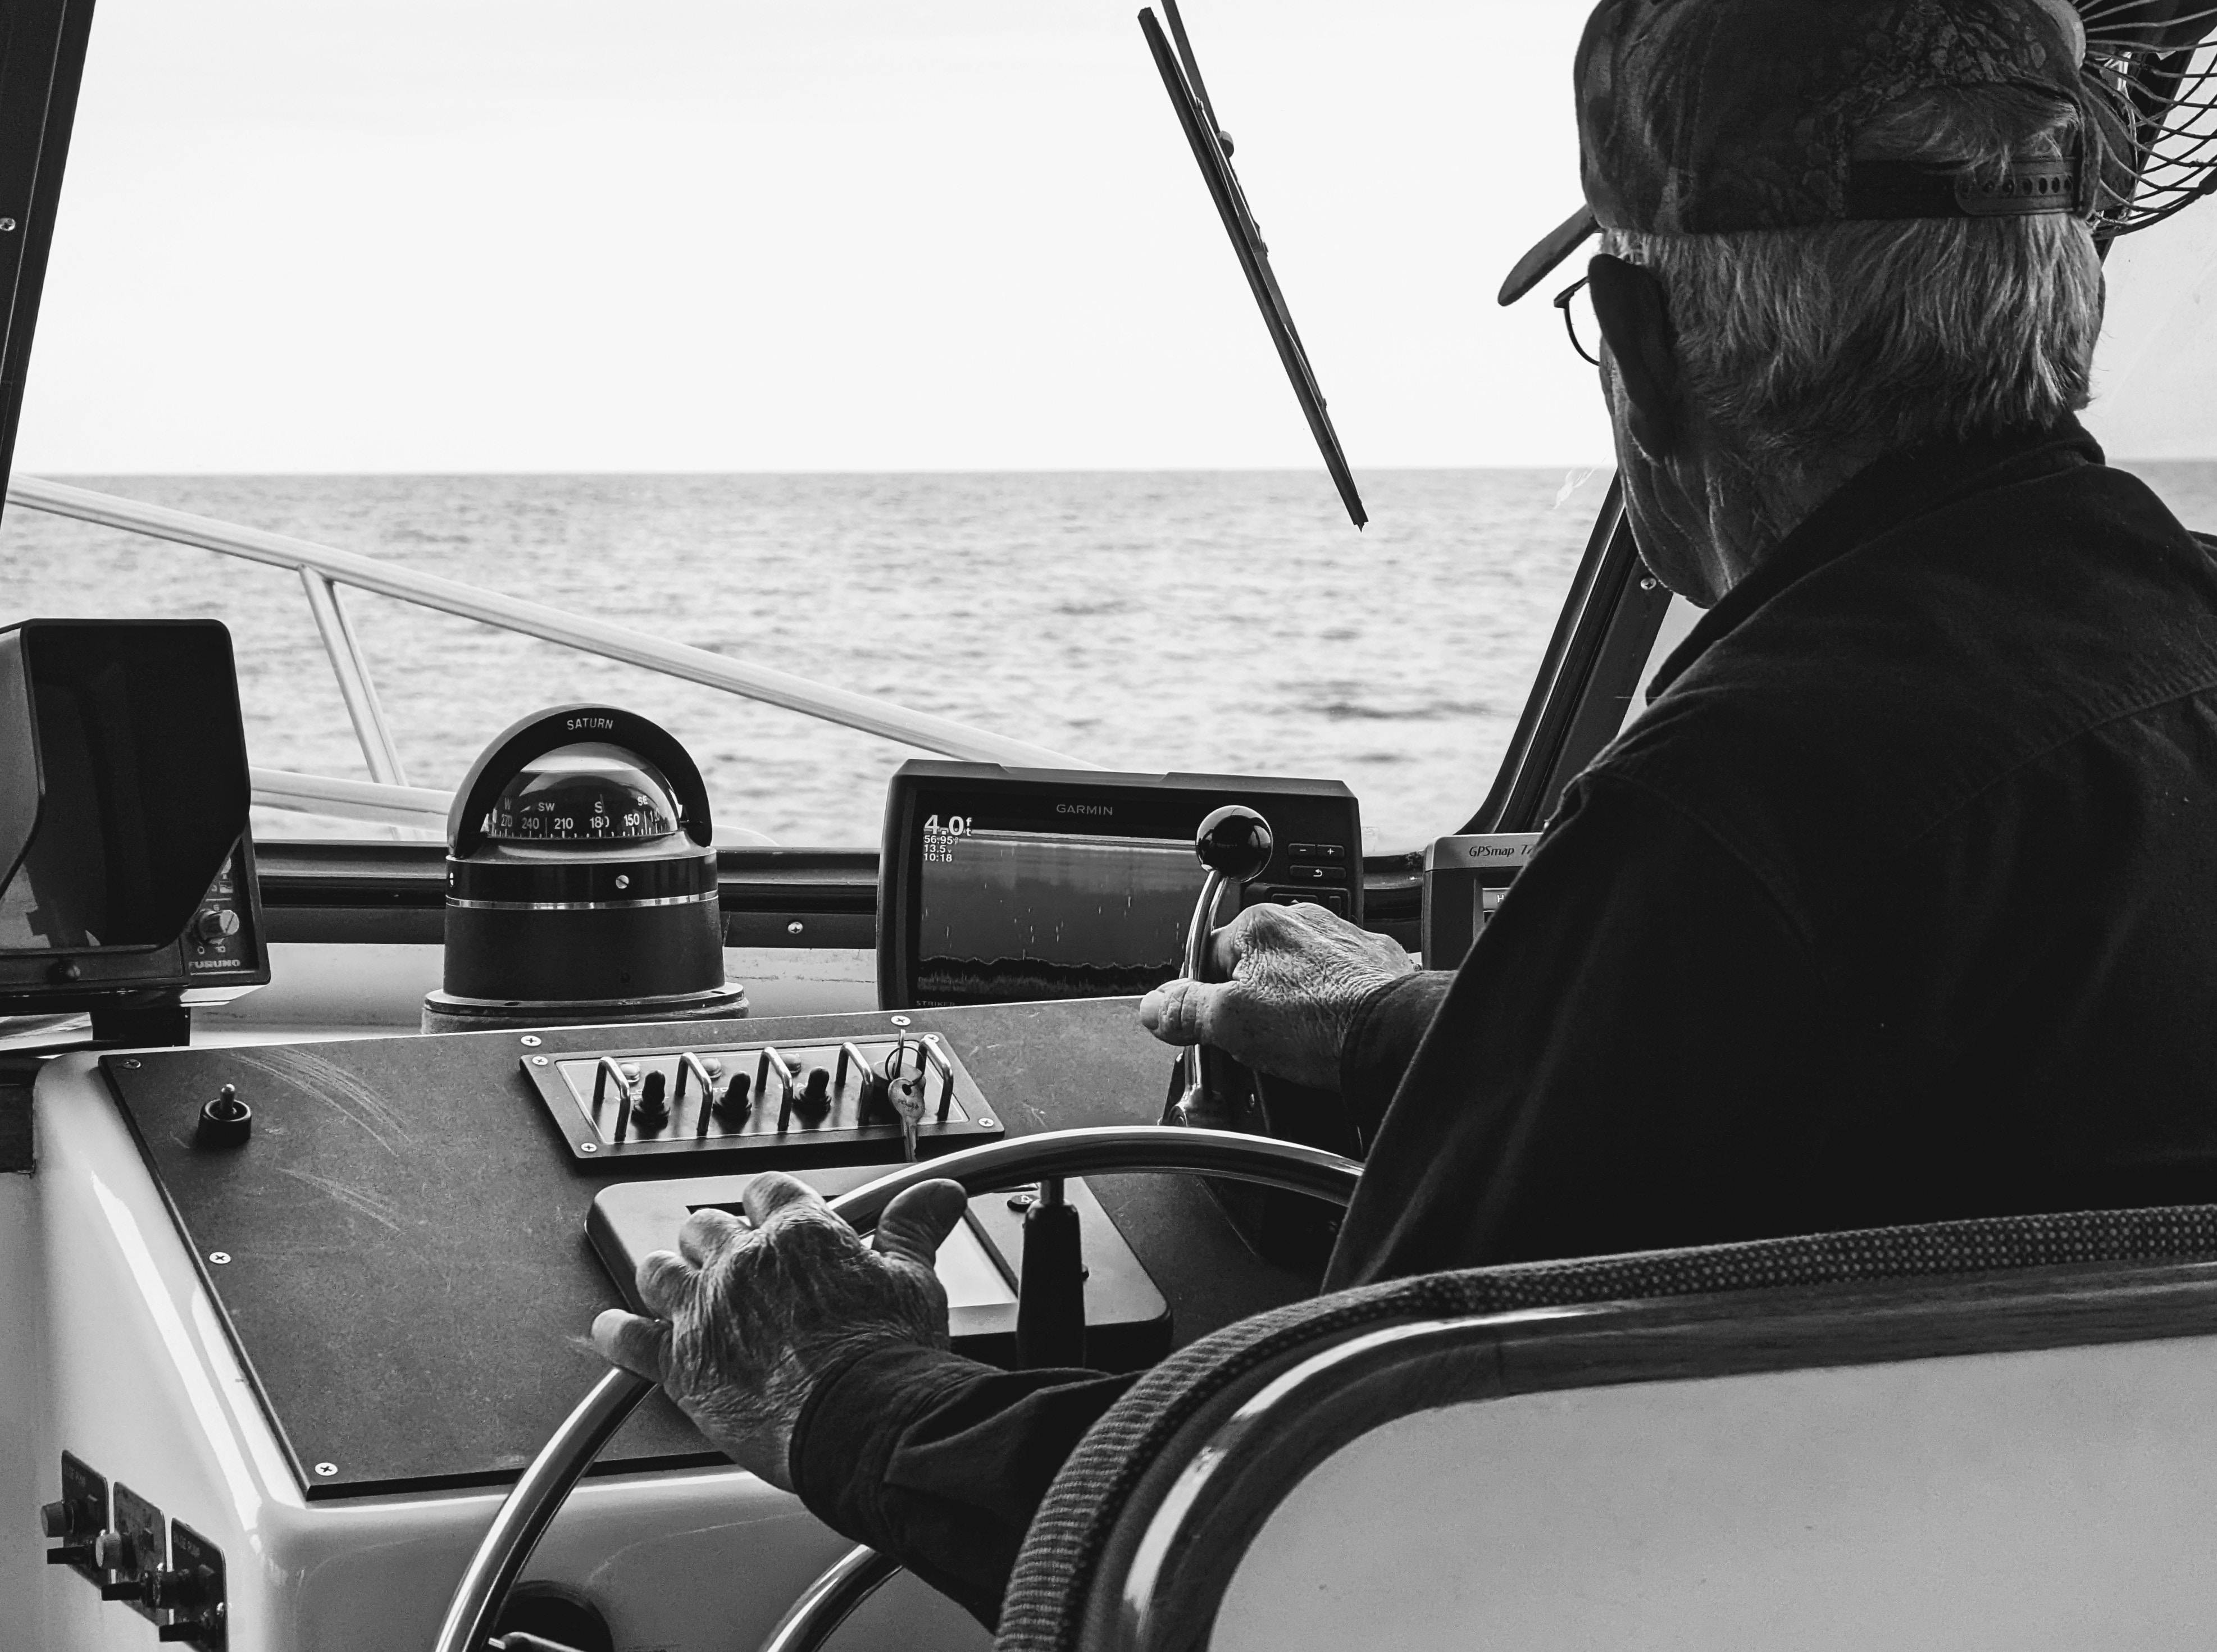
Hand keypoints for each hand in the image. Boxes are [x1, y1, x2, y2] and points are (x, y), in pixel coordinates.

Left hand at [590, 1171, 967, 1489]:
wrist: (862, 1423)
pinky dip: (616, 1333)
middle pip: (707, 1226)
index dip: (769, 1203)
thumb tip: (937, 1194)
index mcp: (800, 1233)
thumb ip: (915, 1229)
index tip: (772, 1215)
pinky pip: (629, 1339)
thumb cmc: (890, 1357)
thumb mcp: (915, 1281)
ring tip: (670, 1283)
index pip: (769, 1191)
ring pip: (660, 1271)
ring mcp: (707, 1310)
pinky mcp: (682, 1364)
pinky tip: (611, 1329)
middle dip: (714, 1237)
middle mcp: (744, 1262)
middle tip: (726, 1257)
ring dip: (666, 1275)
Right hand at [1138, 900, 1413, 1088]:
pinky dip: (1332, 1009)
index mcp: (1260, 923)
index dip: (1203, 999)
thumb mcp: (1231, 1023)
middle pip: (1253, 967)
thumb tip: (1154, 1007)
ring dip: (1292, 1007)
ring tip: (1298, 1045)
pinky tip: (1332, 1038)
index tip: (1212, 1029)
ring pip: (1298, 977)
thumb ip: (1184, 1010)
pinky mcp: (1377, 968)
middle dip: (1250, 1004)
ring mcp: (1345, 942)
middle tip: (1257, 1043)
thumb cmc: (1323, 1026)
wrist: (1398, 1041)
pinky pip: (1339, 987)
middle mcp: (1304, 921)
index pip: (1207, 956)